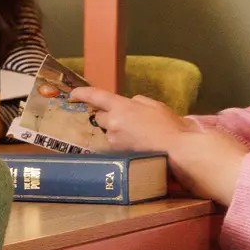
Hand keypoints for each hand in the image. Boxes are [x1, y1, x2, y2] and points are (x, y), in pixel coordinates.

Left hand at [71, 87, 248, 203]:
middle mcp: (113, 124)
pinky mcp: (118, 155)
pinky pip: (116, 146)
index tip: (72, 95)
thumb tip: (129, 103)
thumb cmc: (170, 126)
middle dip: (109, 118)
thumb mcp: (155, 106)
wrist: (177, 150)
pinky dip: (124, 145)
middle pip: (100, 118)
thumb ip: (137, 102)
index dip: (82, 94)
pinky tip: (138, 146)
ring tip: (139, 136)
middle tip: (126, 122)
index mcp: (122, 107)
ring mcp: (114, 141)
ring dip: (118, 133)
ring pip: (109, 133)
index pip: (95, 96)